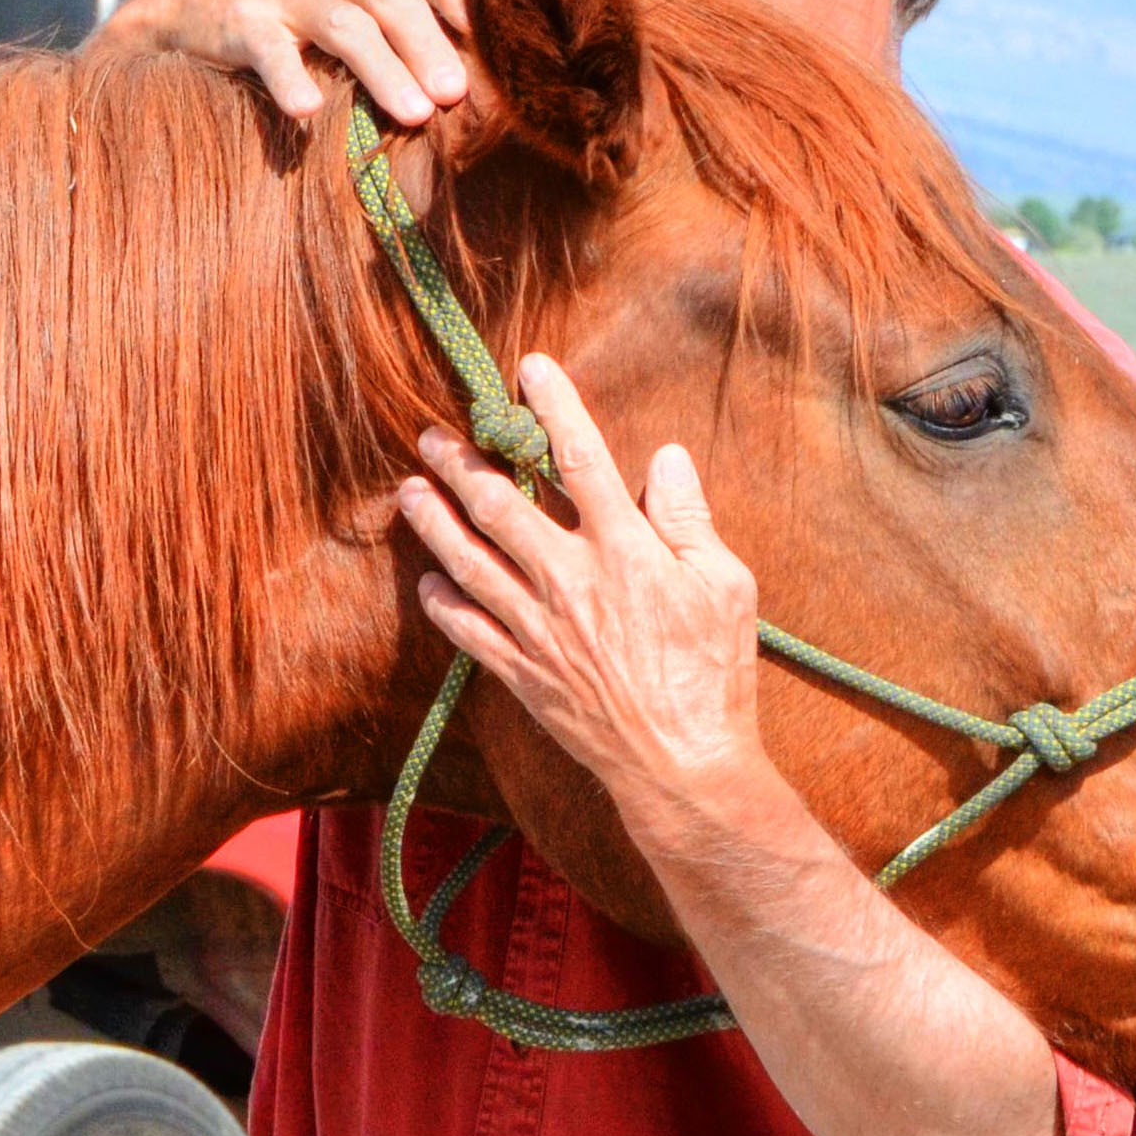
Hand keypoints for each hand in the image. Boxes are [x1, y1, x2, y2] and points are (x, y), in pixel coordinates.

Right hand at [94, 0, 471, 122]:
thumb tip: (486, 78)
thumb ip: (410, 19)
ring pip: (345, 25)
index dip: (467, 1)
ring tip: (414, 115)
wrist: (197, 0)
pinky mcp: (243, 21)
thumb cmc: (301, 15)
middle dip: (430, 45)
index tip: (502, 47)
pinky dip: (290, 79)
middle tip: (458, 95)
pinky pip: (271, 50)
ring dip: (383, 69)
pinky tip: (308, 112)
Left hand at [398, 354, 788, 856]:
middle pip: (500, 504)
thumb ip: (688, 519)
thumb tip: (666, 458)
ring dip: (433, 522)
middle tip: (432, 435)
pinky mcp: (521, 673)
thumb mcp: (726, 585)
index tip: (529, 369)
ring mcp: (537, 628)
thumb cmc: (714, 674)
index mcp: (624, 550)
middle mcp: (569, 581)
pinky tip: (428, 582)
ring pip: (468, 562)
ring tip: (409, 491)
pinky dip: (443, 603)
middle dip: (461, 463)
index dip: (554, 407)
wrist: (682, 765)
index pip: (581, 459)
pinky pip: (467, 631)